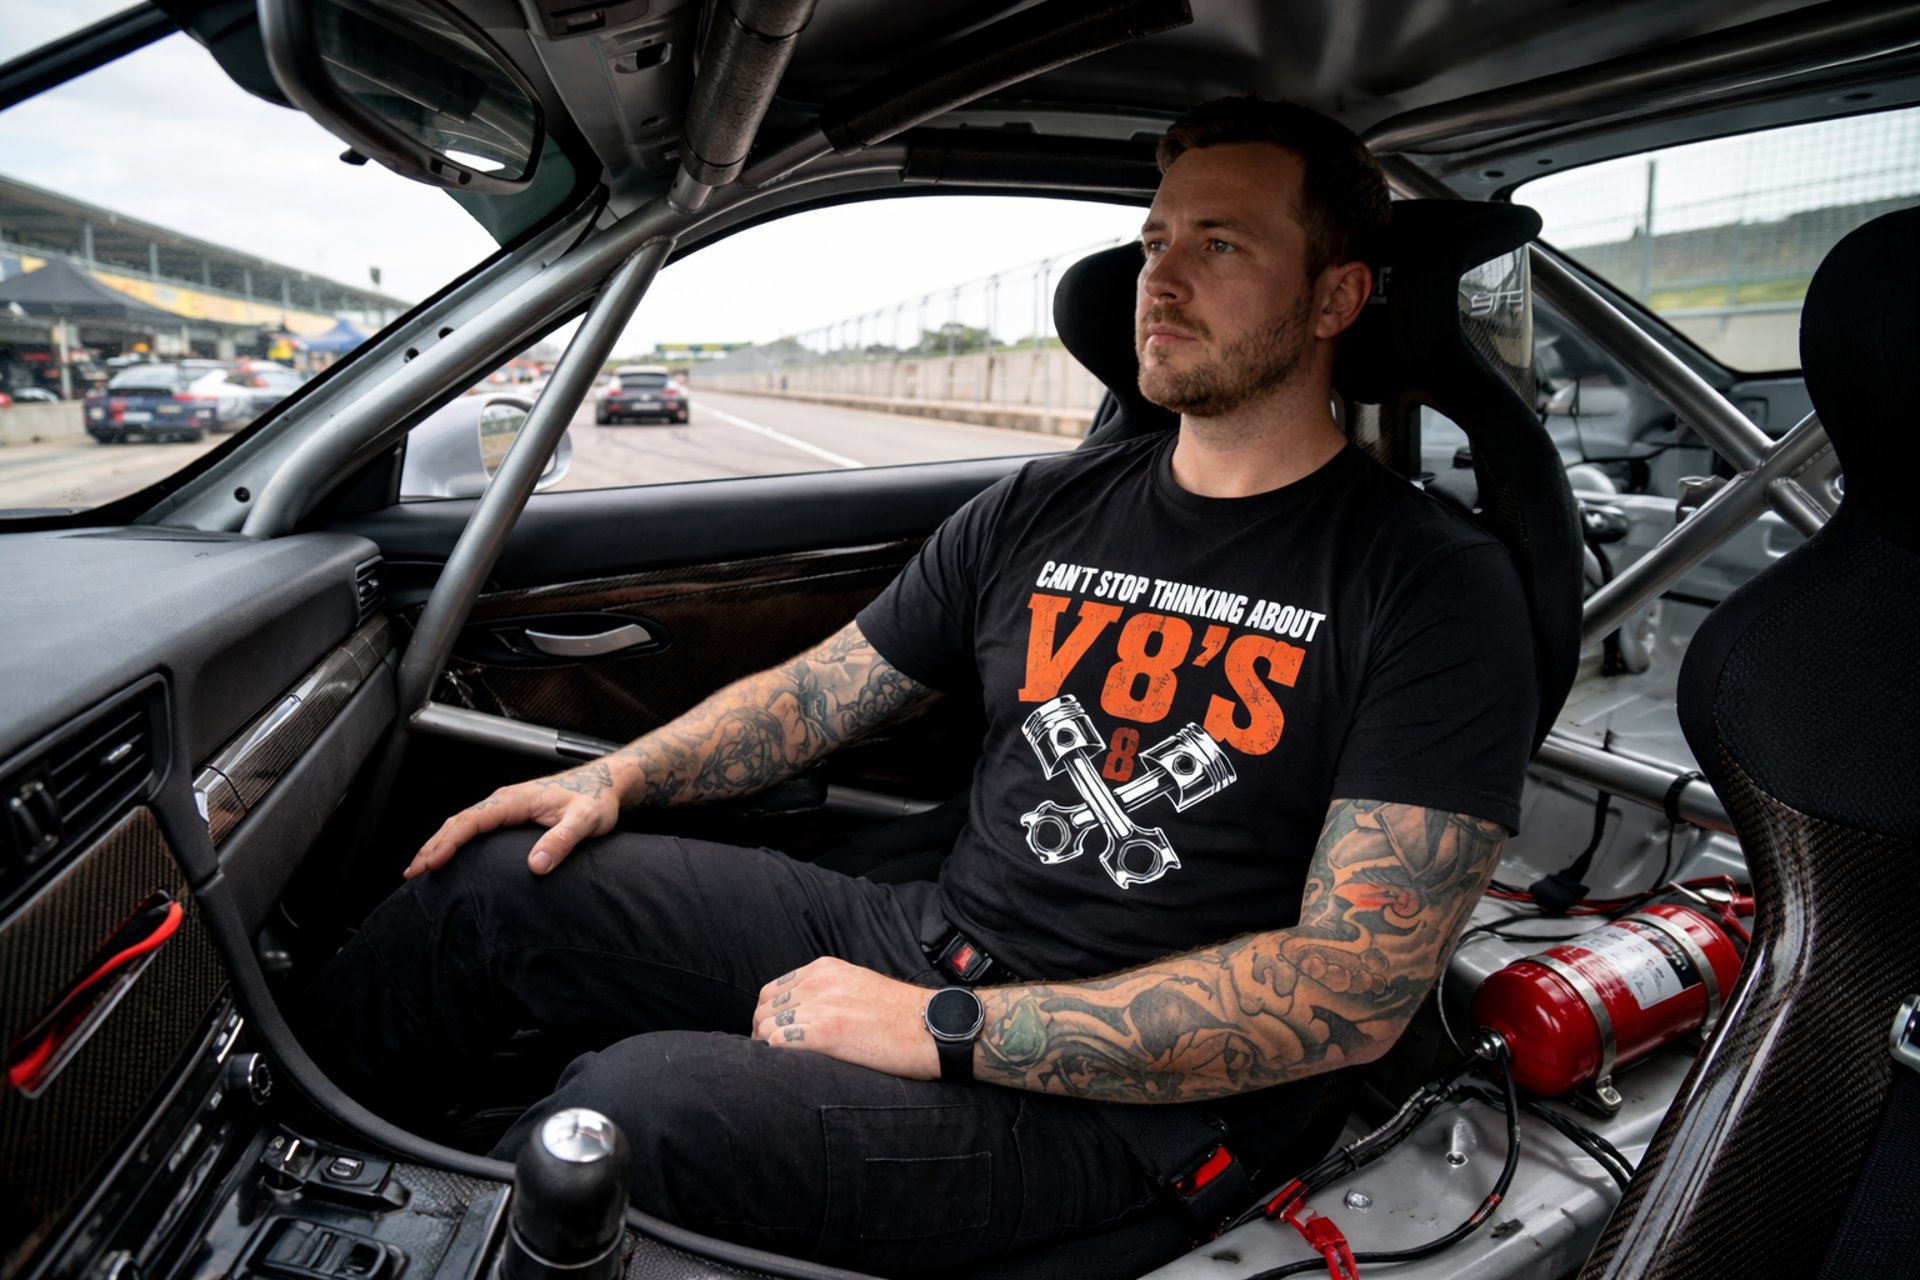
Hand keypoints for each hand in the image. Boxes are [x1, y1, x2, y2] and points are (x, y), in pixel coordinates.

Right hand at [405, 759, 628, 878]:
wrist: (606, 784)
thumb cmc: (596, 799)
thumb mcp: (586, 821)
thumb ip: (562, 840)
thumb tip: (536, 865)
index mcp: (516, 799)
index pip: (472, 820)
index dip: (449, 842)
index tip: (432, 863)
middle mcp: (505, 799)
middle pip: (458, 821)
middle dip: (432, 846)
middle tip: (412, 873)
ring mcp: (505, 806)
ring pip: (462, 823)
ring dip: (439, 843)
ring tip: (418, 868)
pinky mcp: (509, 814)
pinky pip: (474, 826)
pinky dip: (454, 840)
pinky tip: (446, 856)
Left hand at [750, 957, 940, 1080]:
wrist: (933, 1026)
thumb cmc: (902, 1015)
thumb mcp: (860, 986)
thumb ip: (830, 993)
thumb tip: (806, 1017)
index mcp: (824, 969)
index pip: (772, 991)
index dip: (770, 1017)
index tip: (776, 1037)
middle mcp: (817, 982)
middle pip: (764, 1009)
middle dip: (764, 1034)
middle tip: (775, 1059)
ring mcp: (820, 1006)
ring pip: (766, 1027)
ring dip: (768, 1049)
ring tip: (783, 1068)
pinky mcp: (825, 1033)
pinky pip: (777, 1044)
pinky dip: (775, 1059)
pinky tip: (790, 1070)